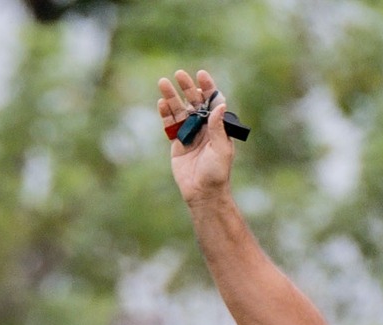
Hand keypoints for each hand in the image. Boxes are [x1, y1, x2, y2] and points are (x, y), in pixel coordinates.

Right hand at [158, 70, 236, 204]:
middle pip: (194, 102)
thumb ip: (218, 127)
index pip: (212, 101)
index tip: (201, 75)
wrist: (202, 192)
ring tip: (163, 83)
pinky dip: (165, 114)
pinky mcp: (177, 143)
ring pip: (179, 111)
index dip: (207, 87)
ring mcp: (189, 133)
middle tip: (179, 74)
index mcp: (217, 125)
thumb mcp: (221, 148)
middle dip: (187, 87)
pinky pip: (170, 125)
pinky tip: (161, 103)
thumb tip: (220, 104)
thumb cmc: (217, 172)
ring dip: (171, 97)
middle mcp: (203, 126)